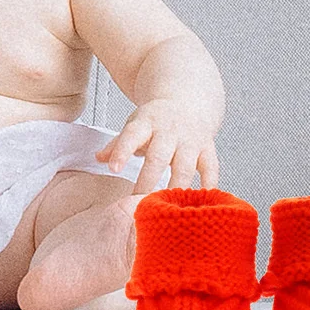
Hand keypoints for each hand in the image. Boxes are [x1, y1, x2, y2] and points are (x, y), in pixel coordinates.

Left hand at [95, 99, 219, 192]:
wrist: (188, 102)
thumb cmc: (157, 119)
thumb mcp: (135, 124)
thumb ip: (118, 143)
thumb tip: (99, 158)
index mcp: (146, 123)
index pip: (132, 136)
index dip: (122, 151)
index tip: (114, 168)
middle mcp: (169, 131)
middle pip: (158, 157)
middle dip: (148, 180)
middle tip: (138, 202)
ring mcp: (190, 140)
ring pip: (184, 166)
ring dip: (176, 188)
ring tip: (167, 207)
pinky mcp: (207, 148)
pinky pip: (210, 168)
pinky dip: (208, 185)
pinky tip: (201, 202)